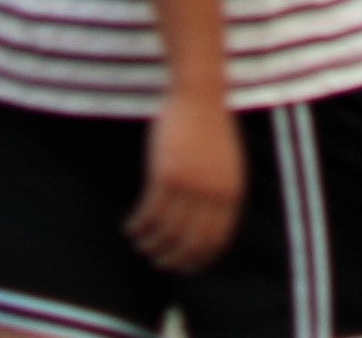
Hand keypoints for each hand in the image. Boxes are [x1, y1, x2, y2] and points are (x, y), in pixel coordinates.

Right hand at [128, 100, 243, 270]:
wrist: (199, 95)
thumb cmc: (211, 127)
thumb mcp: (227, 164)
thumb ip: (221, 193)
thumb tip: (205, 226)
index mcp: (231, 194)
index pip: (216, 241)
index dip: (197, 258)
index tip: (183, 266)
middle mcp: (212, 195)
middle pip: (190, 242)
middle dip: (172, 258)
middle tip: (158, 262)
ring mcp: (189, 186)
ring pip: (166, 231)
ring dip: (151, 244)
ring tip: (141, 246)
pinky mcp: (166, 175)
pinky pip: (149, 212)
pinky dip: (138, 225)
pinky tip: (130, 227)